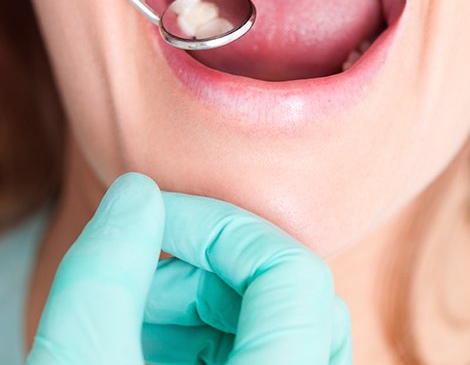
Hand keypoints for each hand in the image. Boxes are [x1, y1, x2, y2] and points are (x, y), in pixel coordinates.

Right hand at [26, 173, 351, 364]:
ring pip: (281, 317)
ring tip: (140, 314)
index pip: (290, 271)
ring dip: (207, 294)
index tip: (151, 222)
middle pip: (288, 288)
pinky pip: (268, 347)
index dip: (217, 226)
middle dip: (205, 261)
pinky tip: (157, 344)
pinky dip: (213, 329)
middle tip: (139, 273)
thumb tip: (136, 195)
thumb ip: (104, 273)